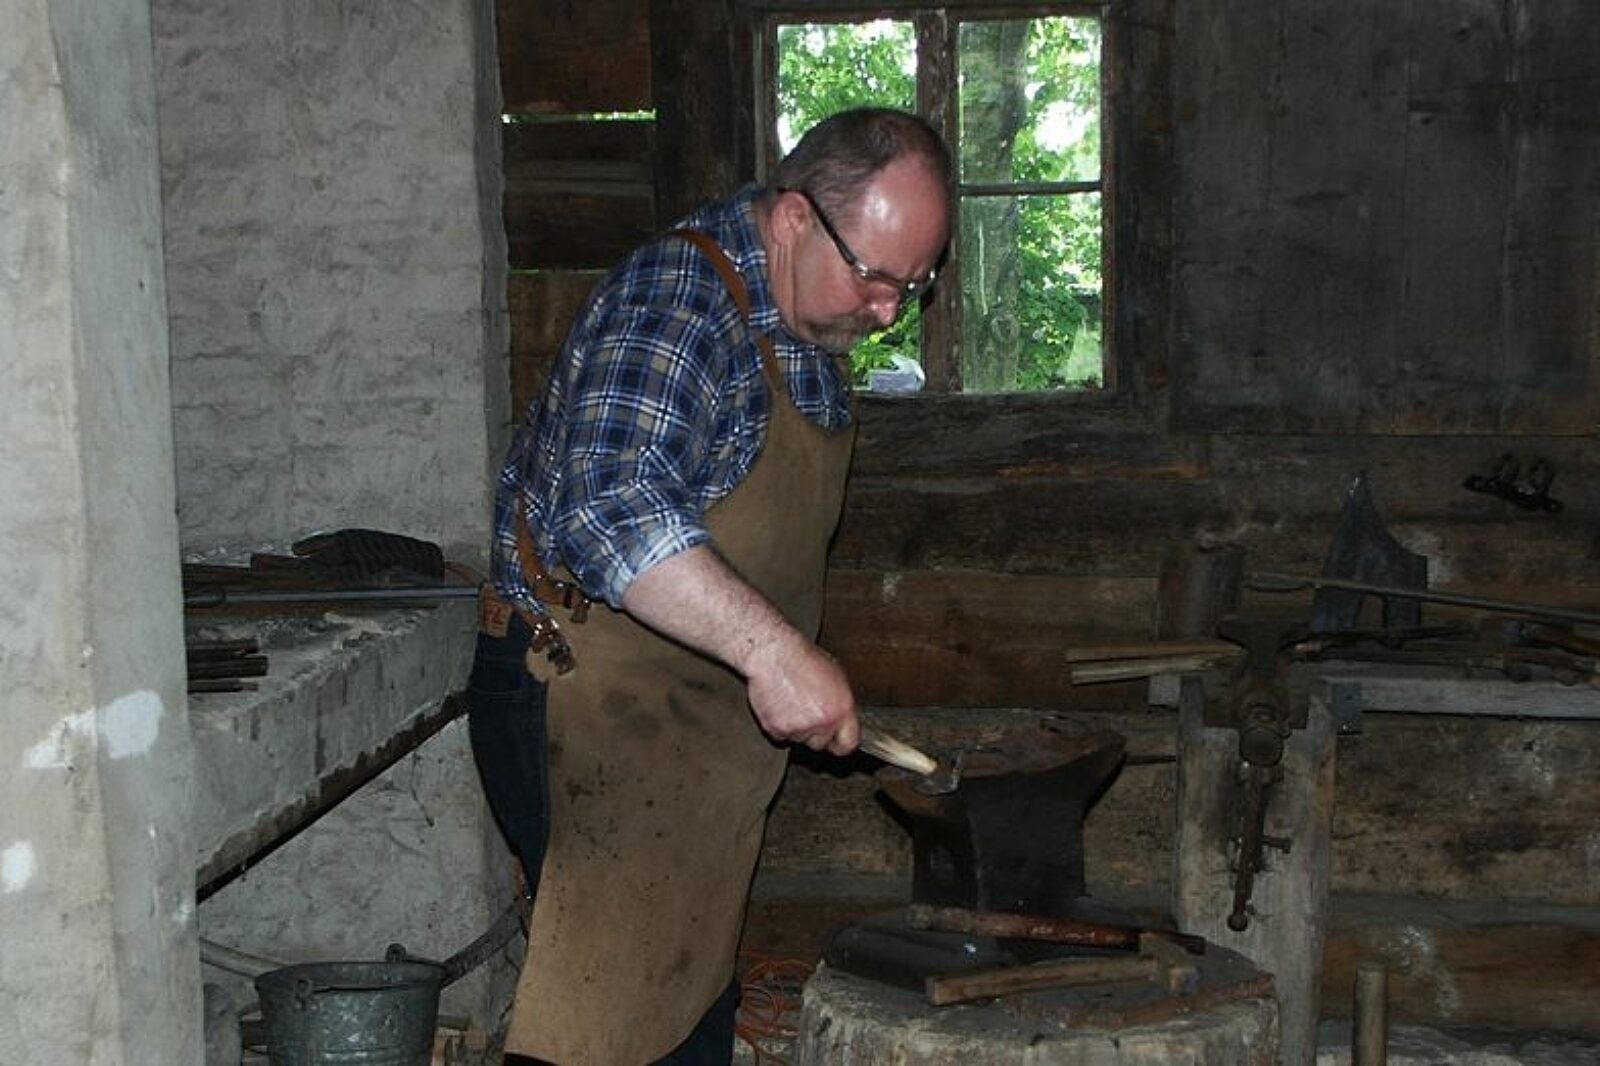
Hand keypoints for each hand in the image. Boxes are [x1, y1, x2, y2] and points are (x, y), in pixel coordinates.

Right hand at [742, 631, 859, 754]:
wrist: (773, 654)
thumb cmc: (802, 658)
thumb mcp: (835, 677)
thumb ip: (841, 705)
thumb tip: (843, 720)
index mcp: (842, 709)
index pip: (848, 744)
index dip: (840, 743)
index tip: (835, 742)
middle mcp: (824, 721)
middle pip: (821, 744)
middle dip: (814, 733)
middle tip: (806, 712)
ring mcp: (800, 728)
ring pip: (799, 740)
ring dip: (796, 728)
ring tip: (791, 703)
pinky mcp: (778, 729)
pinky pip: (780, 737)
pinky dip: (779, 726)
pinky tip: (779, 706)